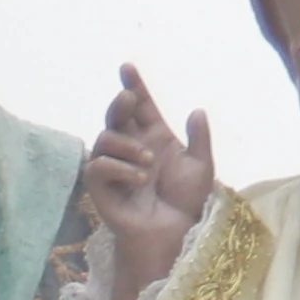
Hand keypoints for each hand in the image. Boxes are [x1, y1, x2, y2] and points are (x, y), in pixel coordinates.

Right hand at [82, 65, 218, 299]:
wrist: (175, 232)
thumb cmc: (186, 201)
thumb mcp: (201, 167)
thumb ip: (199, 139)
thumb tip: (197, 110)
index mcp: (154, 137)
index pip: (141, 106)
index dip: (134, 86)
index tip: (127, 67)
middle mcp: (131, 147)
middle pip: (116, 116)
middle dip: (119, 104)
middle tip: (129, 98)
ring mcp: (115, 167)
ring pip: (104, 139)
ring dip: (126, 145)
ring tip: (148, 162)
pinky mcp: (102, 188)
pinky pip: (98, 168)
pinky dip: (119, 168)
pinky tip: (139, 177)